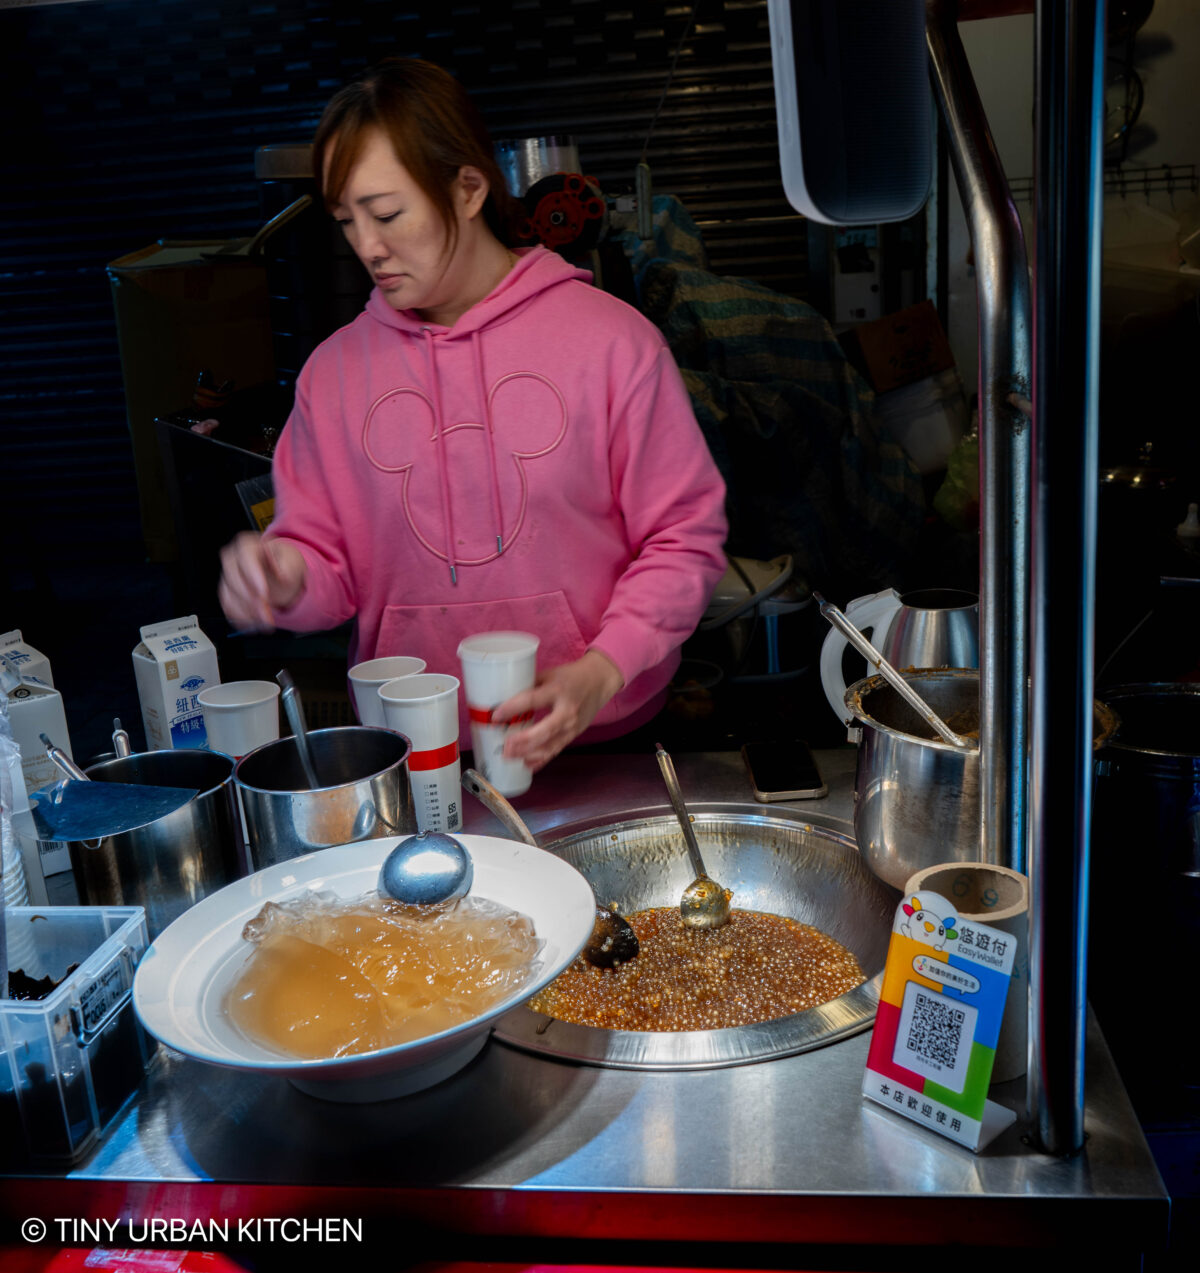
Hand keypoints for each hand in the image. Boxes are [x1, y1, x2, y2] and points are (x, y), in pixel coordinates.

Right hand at [217, 532, 306, 630]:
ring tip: (266, 621)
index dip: (252, 574)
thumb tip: (282, 576)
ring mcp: (227, 576)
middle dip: (250, 598)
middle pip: (233, 577)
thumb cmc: (284, 564)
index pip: (244, 555)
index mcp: (249, 545)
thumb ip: (288, 567)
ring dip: (246, 611)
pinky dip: (241, 617)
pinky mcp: (226, 592)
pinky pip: (228, 606)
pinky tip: (256, 622)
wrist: (281, 576)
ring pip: (228, 594)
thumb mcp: (293, 561)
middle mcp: (234, 559)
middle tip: (266, 612)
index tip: (264, 592)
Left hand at [493, 650, 624, 771]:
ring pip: (549, 746)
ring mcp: (572, 726)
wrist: (600, 682)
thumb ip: (530, 687)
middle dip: (522, 742)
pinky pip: (556, 750)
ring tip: (510, 757)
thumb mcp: (549, 674)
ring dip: (528, 754)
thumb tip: (504, 699)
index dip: (513, 708)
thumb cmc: (571, 676)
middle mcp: (566, 711)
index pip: (532, 700)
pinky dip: (541, 760)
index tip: (496, 716)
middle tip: (505, 747)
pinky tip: (527, 765)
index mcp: (557, 690)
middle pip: (543, 731)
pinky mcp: (574, 735)